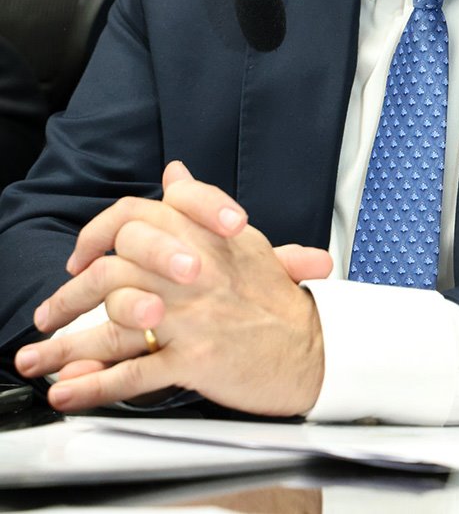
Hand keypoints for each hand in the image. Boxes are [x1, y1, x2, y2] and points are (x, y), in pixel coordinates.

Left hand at [15, 165, 330, 415]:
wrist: (317, 348)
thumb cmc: (280, 301)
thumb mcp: (244, 240)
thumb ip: (200, 206)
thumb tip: (174, 173)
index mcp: (206, 236)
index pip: (138, 216)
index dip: (98, 235)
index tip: (80, 258)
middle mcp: (196, 269)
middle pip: (115, 267)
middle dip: (70, 296)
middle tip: (48, 316)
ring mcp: (193, 315)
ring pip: (113, 321)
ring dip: (66, 345)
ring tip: (35, 360)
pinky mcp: (194, 359)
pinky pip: (133, 372)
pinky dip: (93, 386)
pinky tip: (67, 392)